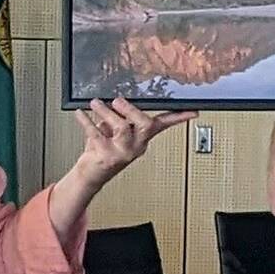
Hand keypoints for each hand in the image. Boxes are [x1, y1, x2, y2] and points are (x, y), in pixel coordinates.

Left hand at [73, 98, 191, 183]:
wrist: (91, 175)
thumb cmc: (105, 149)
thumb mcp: (118, 131)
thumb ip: (122, 117)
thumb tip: (122, 98)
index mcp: (142, 138)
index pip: (164, 125)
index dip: (179, 118)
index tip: (194, 111)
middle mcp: (136, 146)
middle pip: (145, 124)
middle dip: (132, 110)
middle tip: (119, 101)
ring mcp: (122, 152)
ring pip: (121, 127)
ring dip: (106, 112)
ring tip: (96, 103)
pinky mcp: (105, 156)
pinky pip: (96, 134)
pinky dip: (86, 121)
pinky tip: (80, 113)